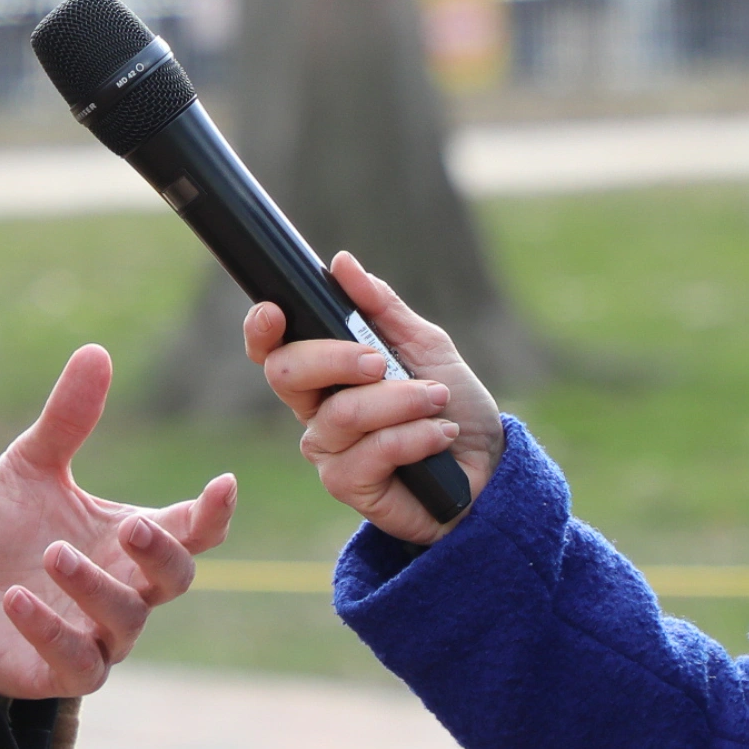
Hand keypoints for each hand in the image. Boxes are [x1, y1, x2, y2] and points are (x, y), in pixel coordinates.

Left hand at [0, 345, 236, 700]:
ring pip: (125, 621)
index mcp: (131, 538)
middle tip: (132, 524)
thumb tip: (96, 351)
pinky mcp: (61, 672)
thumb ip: (68, 418)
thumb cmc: (7, 525)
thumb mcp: (33, 465)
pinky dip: (51, 634)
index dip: (213, 512)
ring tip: (52, 554)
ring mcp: (98, 634)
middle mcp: (127, 587)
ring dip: (94, 588)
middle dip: (159, 554)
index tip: (222, 484)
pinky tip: (17, 600)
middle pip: (175, 579)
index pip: (193, 530)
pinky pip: (78, 666)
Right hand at [244, 253, 503, 546]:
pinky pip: (370, 453)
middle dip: (336, 357)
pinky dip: (413, 437)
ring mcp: (329, 451)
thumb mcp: (423, 343)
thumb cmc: (449, 401)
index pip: (274, 349)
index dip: (261, 329)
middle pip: (287, 374)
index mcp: (324, 372)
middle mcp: (315, 411)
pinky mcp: (349, 486)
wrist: (487, 460)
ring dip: (398, 400)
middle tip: (382, 360)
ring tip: (436, 400)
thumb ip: (381, 307)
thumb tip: (341, 263)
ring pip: (341, 413)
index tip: (274, 310)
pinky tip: (440, 435)